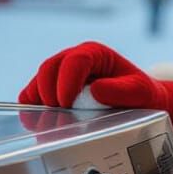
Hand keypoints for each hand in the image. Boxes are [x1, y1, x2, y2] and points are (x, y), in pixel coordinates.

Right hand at [18, 41, 172, 148]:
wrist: (139, 103)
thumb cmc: (140, 94)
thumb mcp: (139, 91)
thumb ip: (121, 90)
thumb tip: (94, 90)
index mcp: (96, 53)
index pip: (74, 60)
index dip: (66, 81)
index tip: (66, 102)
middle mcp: (75, 59)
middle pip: (50, 68)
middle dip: (49, 90)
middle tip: (58, 112)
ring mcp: (61, 74)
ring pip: (38, 81)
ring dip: (39, 100)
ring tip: (51, 119)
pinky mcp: (52, 89)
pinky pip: (32, 95)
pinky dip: (32, 106)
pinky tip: (40, 120)